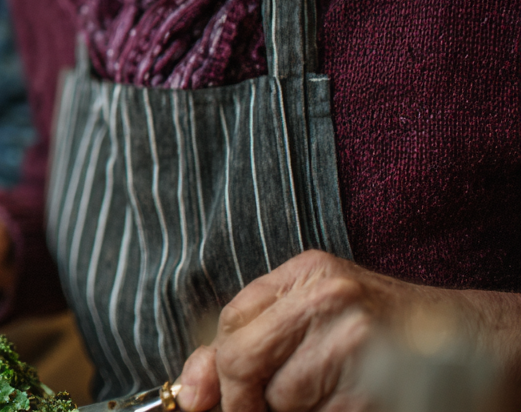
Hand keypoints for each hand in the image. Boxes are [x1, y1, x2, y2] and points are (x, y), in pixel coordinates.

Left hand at [175, 250, 520, 411]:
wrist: (482, 345)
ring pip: (280, 400)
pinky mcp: (372, 393)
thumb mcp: (322, 315)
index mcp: (311, 273)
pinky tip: (357, 405)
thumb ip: (253, 340)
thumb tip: (189, 394)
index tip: (220, 396)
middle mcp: (328, 300)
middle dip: (242, 398)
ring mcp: (353, 345)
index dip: (220, 369)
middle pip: (242, 359)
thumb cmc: (392, 333)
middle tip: (265, 410)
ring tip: (339, 397)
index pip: (232, 322)